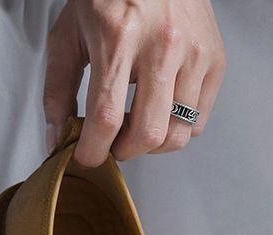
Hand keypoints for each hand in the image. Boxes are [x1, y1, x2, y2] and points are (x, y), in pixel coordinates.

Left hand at [43, 0, 226, 165]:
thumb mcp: (67, 38)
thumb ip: (57, 92)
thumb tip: (56, 140)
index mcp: (119, 39)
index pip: (106, 118)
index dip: (93, 152)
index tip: (86, 159)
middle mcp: (163, 45)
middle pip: (148, 134)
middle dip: (123, 152)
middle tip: (110, 144)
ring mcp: (195, 52)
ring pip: (177, 134)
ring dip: (150, 145)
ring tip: (134, 128)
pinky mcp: (216, 58)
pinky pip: (198, 119)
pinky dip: (176, 127)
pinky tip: (158, 110)